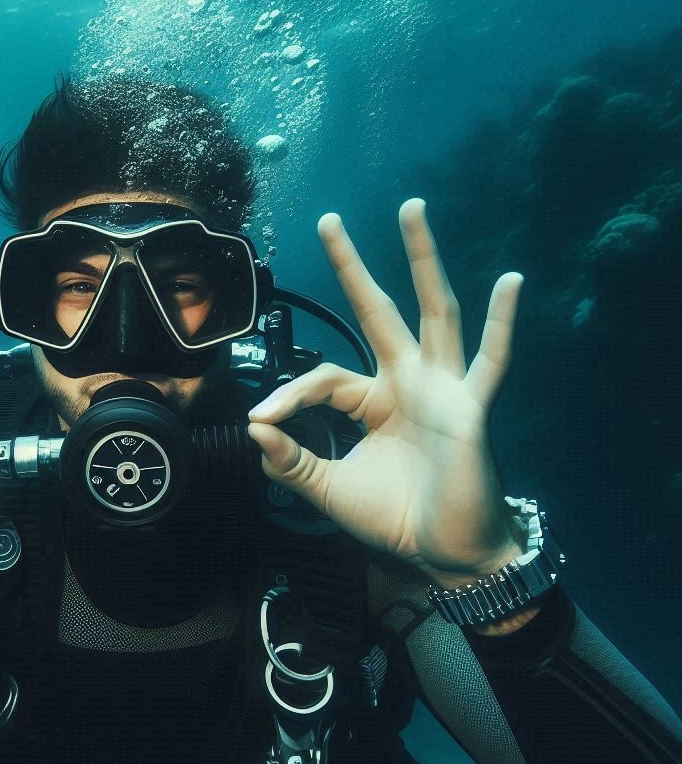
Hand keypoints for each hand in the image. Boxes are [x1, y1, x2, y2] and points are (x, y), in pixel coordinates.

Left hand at [248, 199, 524, 587]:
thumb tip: (253, 427)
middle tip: (328, 219)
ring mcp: (443, 389)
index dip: (289, 392)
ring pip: (434, 313)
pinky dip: (502, 323)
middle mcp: (408, 382)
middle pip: (378, 311)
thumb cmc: (394, 517)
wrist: (443, 554)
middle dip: (353, 267)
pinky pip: (492, 362)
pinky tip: (511, 280)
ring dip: (423, 261)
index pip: (324, 375)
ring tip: (411, 209)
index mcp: (373, 399)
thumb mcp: (328, 490)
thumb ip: (291, 462)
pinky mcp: (471, 408)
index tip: (261, 418)